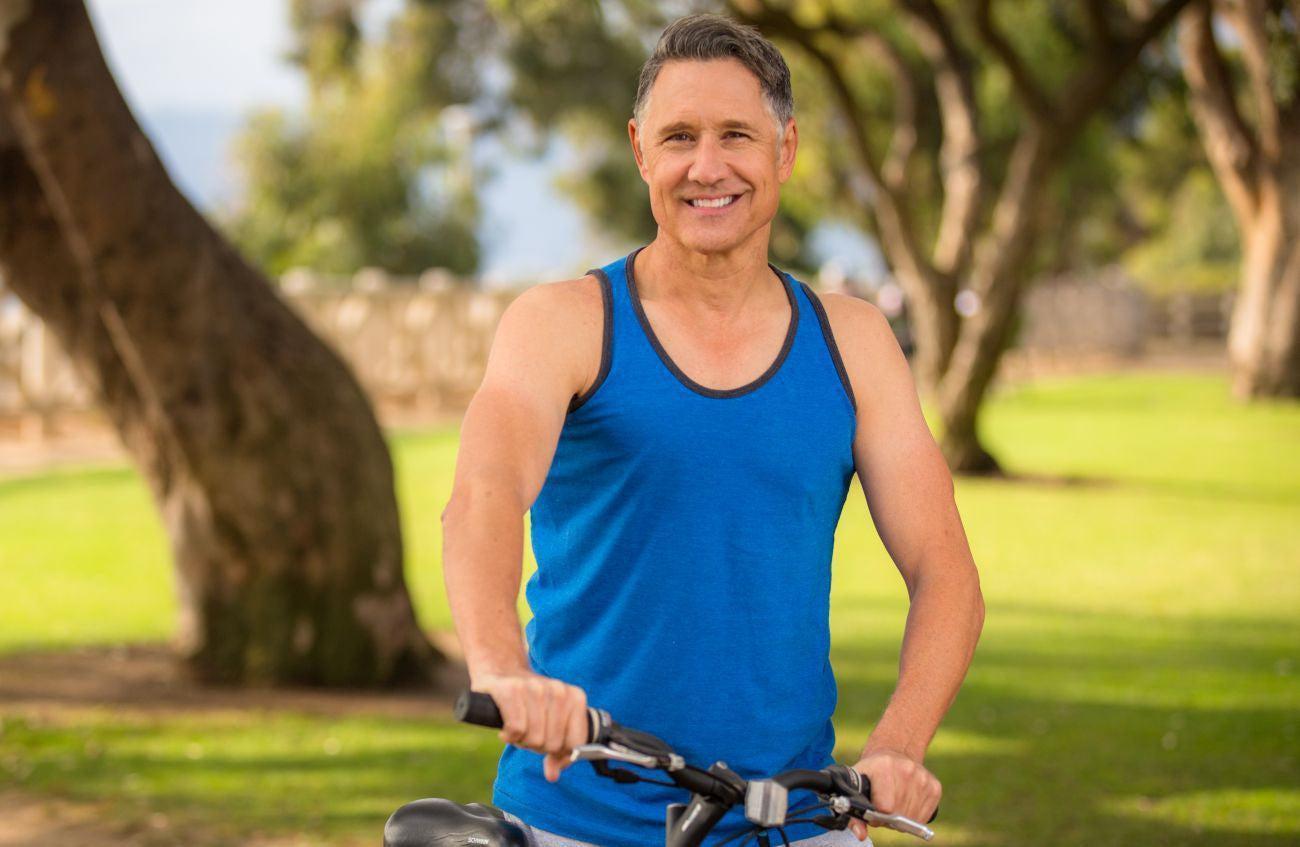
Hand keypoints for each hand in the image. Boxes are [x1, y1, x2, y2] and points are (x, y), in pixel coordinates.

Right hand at [473, 671, 589, 782]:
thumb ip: (558, 750)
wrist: (502, 672)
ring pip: (535, 738)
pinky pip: (516, 729)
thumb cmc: (529, 704)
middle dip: (538, 746)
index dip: (561, 753)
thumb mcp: (550, 723)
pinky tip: (506, 729)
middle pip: (553, 744)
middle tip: (529, 733)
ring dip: (522, 740)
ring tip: (518, 727)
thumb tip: (553, 775)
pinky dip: (509, 736)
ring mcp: (535, 688)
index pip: (576, 743)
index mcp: (575, 697)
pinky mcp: (512, 690)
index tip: (549, 747)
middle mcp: (558, 690)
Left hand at [845, 748, 940, 841]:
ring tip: (894, 803)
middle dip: (889, 817)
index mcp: (885, 765)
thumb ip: (854, 812)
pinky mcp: (935, 787)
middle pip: (899, 814)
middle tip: (883, 806)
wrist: (894, 752)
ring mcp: (923, 778)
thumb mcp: (857, 784)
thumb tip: (860, 834)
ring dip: (901, 817)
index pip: (885, 807)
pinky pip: (924, 817)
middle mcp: (907, 769)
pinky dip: (914, 816)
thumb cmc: (872, 773)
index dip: (877, 815)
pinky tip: (906, 803)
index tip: (874, 809)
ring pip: (912, 818)